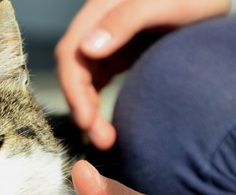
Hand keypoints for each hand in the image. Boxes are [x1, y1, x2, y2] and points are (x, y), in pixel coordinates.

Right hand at [55, 0, 229, 149]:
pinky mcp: (120, 54)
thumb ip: (125, 21)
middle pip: (75, 71)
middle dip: (82, 107)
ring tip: (105, 139)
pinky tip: (108, 124)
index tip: (86, 120)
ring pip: (85, 80)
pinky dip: (98, 104)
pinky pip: (99, 82)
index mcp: (100, 10)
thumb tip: (87, 49)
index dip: (74, 89)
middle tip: (102, 140)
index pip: (71, 53)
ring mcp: (108, 41)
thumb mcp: (163, 4)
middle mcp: (98, 26)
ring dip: (89, 111)